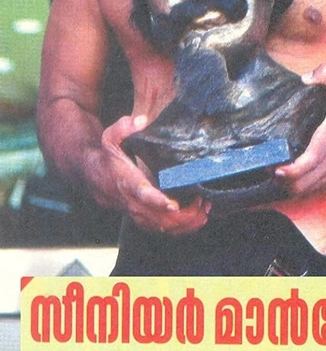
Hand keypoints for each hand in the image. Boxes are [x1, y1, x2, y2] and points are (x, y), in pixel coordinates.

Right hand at [95, 115, 210, 235]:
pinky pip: (164, 230)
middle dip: (182, 215)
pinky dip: (183, 227)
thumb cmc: (108, 157)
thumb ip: (123, 127)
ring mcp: (139, 214)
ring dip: (186, 223)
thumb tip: (140, 121)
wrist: (96, 178)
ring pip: (163, 227)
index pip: (142, 194)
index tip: (173, 205)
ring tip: (204, 211)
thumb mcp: (110, 138)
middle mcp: (133, 203)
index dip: (157, 201)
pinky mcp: (145, 220)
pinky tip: (198, 218)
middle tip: (201, 203)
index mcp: (126, 182)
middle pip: (158, 217)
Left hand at [273, 64, 325, 197]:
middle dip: (283, 181)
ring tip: (279, 174)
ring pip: (309, 191)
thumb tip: (305, 77)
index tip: (273, 165)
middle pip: (301, 185)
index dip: (286, 172)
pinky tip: (296, 179)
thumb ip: (325, 74)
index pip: (304, 167)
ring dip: (292, 187)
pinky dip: (305, 189)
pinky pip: (319, 191)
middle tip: (270, 168)